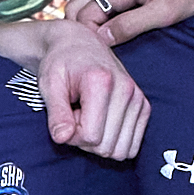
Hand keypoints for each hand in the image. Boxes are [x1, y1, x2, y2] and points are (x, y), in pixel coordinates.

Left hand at [30, 20, 150, 161]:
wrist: (78, 44)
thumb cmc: (60, 63)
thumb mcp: (49, 85)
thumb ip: (56, 113)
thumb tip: (63, 138)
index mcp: (102, 81)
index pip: (91, 136)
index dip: (71, 135)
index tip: (64, 116)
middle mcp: (126, 89)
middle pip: (106, 147)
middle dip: (85, 139)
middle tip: (75, 114)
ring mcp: (138, 98)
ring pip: (121, 150)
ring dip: (100, 141)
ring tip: (88, 116)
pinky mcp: (144, 106)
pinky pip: (131, 146)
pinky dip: (114, 140)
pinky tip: (101, 120)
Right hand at [78, 0, 193, 42]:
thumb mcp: (165, 12)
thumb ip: (131, 25)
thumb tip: (102, 38)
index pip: (83, 15)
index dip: (86, 37)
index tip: (100, 56)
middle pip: (75, 5)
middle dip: (78, 28)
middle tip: (95, 51)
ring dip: (84, 20)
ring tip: (100, 43)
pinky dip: (93, 12)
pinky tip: (109, 28)